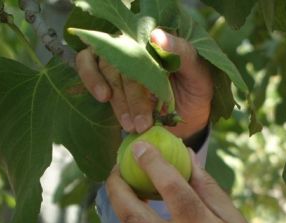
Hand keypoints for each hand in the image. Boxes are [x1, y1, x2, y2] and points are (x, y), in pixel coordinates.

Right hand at [76, 29, 213, 138]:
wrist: (187, 118)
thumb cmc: (194, 93)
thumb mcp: (199, 76)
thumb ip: (183, 54)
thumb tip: (157, 35)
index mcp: (158, 42)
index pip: (144, 43)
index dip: (142, 62)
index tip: (150, 87)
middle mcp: (135, 45)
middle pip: (126, 64)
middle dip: (134, 98)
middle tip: (143, 123)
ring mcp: (118, 56)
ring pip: (107, 69)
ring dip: (118, 100)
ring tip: (130, 124)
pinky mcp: (103, 71)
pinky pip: (86, 64)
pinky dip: (91, 78)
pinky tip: (102, 97)